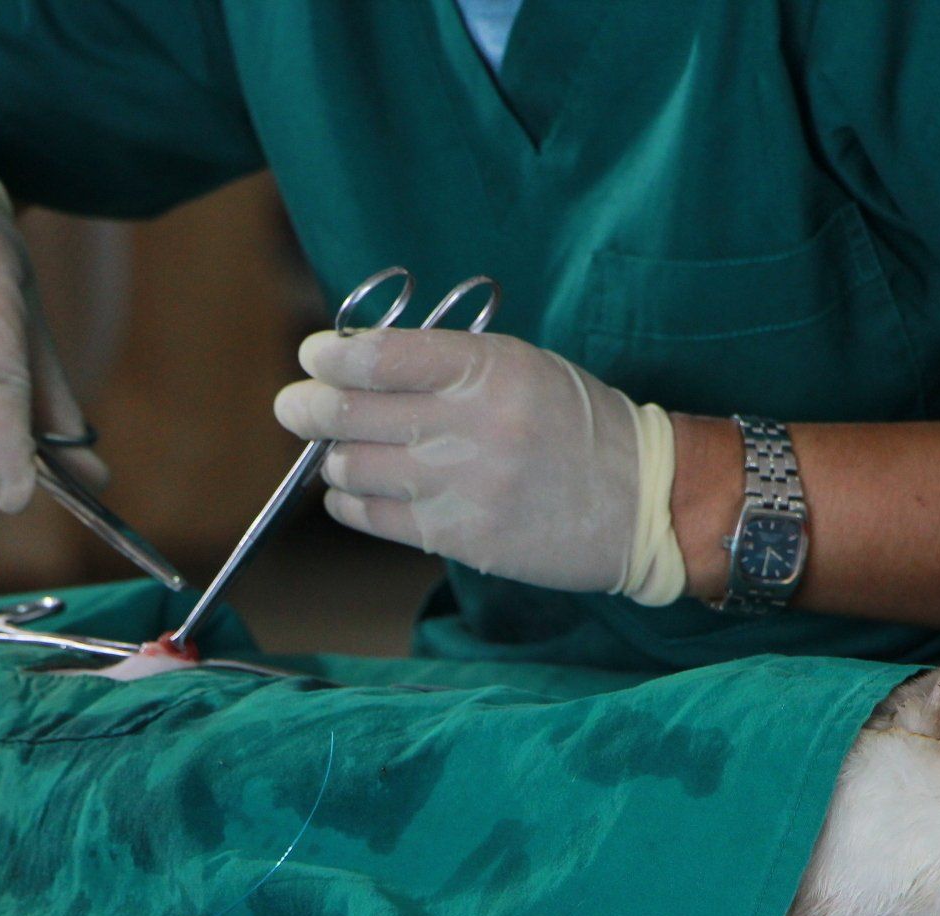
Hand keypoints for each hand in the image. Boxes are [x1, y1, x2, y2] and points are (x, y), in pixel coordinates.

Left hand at [274, 328, 677, 597]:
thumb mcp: (523, 368)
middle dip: (307, 407)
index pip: (379, 356)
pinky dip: (351, 500)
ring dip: (332, 458)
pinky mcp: (458, 536)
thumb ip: (445, 364)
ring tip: (340, 452)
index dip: (331, 357)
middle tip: (296, 406)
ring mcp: (462, 484)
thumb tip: (356, 366)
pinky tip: (358, 491)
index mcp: (489, 366)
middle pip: (348, 413)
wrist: (643, 502)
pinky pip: (371, 515)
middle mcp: (471, 423)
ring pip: (350, 467)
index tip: (315, 358)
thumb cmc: (578, 426)